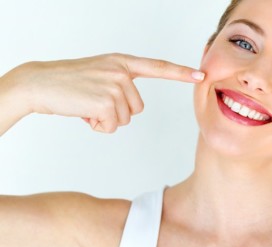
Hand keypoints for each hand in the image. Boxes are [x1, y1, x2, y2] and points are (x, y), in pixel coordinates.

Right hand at [2, 53, 204, 132]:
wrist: (40, 84)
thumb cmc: (69, 83)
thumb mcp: (100, 74)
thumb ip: (121, 83)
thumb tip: (132, 107)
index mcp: (122, 62)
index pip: (157, 67)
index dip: (180, 72)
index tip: (200, 75)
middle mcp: (121, 72)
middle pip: (138, 108)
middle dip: (117, 112)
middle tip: (94, 101)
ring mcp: (114, 85)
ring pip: (126, 118)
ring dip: (107, 119)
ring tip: (87, 105)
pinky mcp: (106, 101)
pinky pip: (113, 126)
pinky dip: (98, 126)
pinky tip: (84, 113)